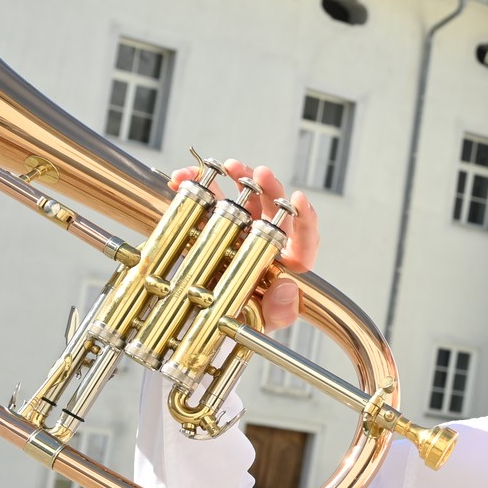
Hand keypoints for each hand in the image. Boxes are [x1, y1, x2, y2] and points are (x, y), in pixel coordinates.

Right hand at [166, 160, 319, 328]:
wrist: (208, 319)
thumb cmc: (245, 320)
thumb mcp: (263, 320)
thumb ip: (279, 311)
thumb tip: (287, 288)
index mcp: (287, 262)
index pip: (304, 237)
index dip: (304, 217)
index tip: (297, 199)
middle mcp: (268, 240)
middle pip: (276, 208)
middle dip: (268, 187)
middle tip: (257, 173)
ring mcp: (242, 230)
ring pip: (245, 198)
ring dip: (235, 178)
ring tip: (223, 167)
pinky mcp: (215, 225)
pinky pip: (209, 201)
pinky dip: (197, 186)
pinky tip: (183, 179)